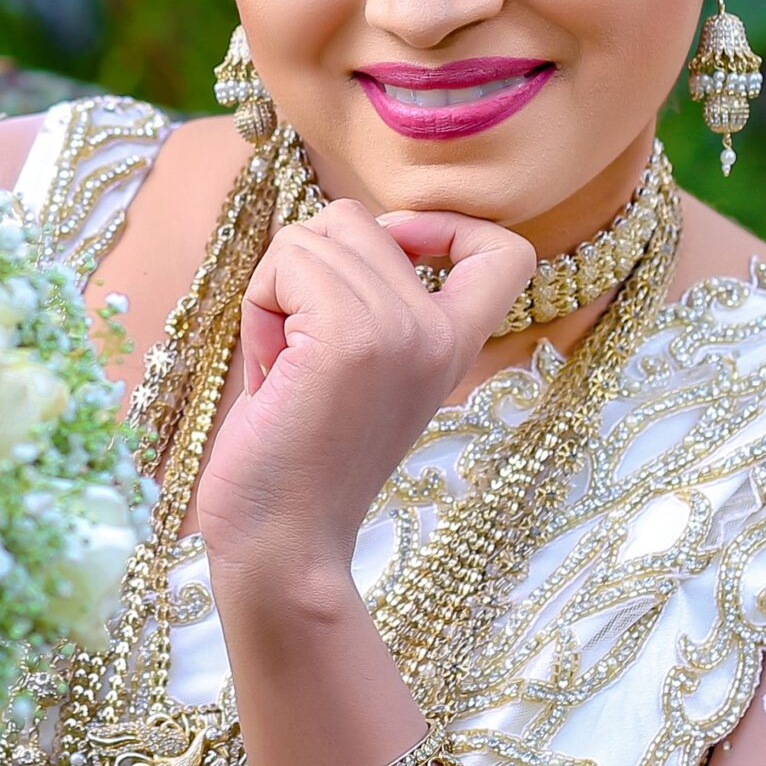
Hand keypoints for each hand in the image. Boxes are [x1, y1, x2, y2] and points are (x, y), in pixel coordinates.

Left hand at [195, 201, 533, 592]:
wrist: (283, 546)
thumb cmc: (298, 461)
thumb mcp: (359, 370)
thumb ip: (369, 303)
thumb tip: (335, 229)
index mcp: (452, 346)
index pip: (506, 253)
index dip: (446, 225)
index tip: (397, 249)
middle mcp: (436, 332)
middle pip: (358, 220)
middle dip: (305, 269)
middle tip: (297, 350)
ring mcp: (397, 330)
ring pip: (313, 234)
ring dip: (275, 289)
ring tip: (283, 364)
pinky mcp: (347, 335)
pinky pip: (286, 260)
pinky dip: (260, 303)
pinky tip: (271, 367)